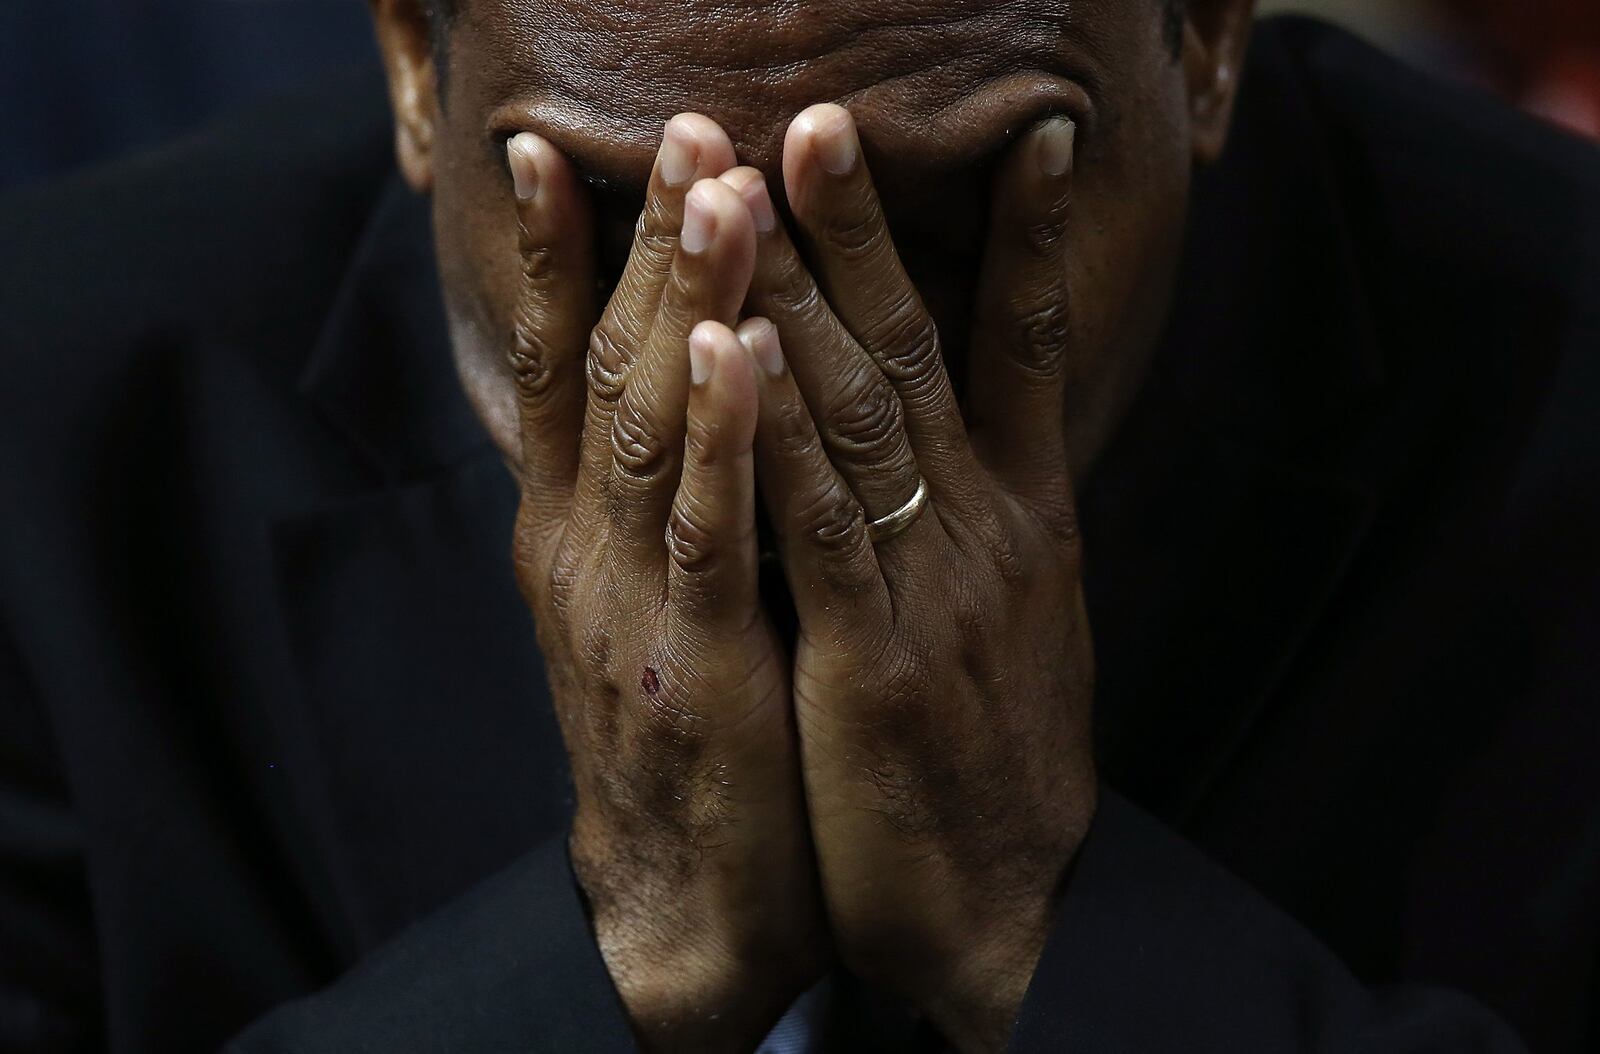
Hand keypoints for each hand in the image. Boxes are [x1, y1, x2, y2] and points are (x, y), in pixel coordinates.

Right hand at [503, 117, 825, 1051]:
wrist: (681, 900)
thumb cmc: (682, 730)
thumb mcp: (648, 598)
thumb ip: (654, 498)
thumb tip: (679, 387)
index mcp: (578, 530)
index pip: (563, 367)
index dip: (558, 256)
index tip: (559, 147)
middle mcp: (586, 548)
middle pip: (607, 370)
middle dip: (641, 244)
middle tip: (679, 125)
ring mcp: (631, 604)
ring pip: (650, 432)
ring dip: (681, 306)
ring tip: (716, 192)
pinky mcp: (691, 667)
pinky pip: (707, 536)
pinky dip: (718, 440)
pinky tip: (735, 352)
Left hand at [720, 106, 1095, 1050]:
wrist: (994, 904)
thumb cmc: (990, 754)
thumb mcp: (1015, 620)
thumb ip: (986, 516)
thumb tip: (966, 427)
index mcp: (1026, 518)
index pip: (1031, 350)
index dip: (1035, 239)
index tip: (1030, 132)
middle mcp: (987, 530)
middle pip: (921, 350)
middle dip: (867, 228)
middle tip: (820, 114)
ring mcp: (934, 589)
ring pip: (862, 412)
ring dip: (807, 288)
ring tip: (757, 178)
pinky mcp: (873, 658)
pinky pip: (813, 523)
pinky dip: (771, 427)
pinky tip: (732, 343)